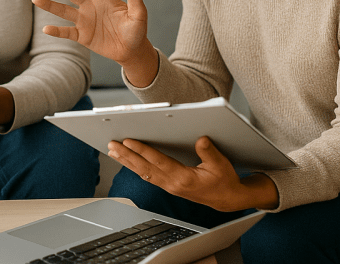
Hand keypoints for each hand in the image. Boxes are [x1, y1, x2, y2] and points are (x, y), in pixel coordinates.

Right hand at [33, 0, 157, 85]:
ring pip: (63, 11)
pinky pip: (67, 32)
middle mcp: (90, 7)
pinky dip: (56, 31)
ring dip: (50, 5)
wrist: (132, 51)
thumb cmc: (137, 30)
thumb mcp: (139, 13)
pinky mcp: (82, 36)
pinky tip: (46, 28)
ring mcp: (84, 21)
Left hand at [108, 136, 278, 212]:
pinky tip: (127, 161)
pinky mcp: (169, 186)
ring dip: (127, 162)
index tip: (128, 141)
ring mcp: (169, 187)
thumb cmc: (225, 182)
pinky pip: (148, 176)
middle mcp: (173, 184)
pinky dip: (135, 167)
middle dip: (126, 156)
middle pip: (144, 168)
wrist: (228, 199)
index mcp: (184, 179)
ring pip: (143, 173)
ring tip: (113, 151)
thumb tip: (201, 139)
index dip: (142, 151)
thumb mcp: (221, 165)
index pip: (158, 162)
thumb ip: (209, 152)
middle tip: (111, 144)